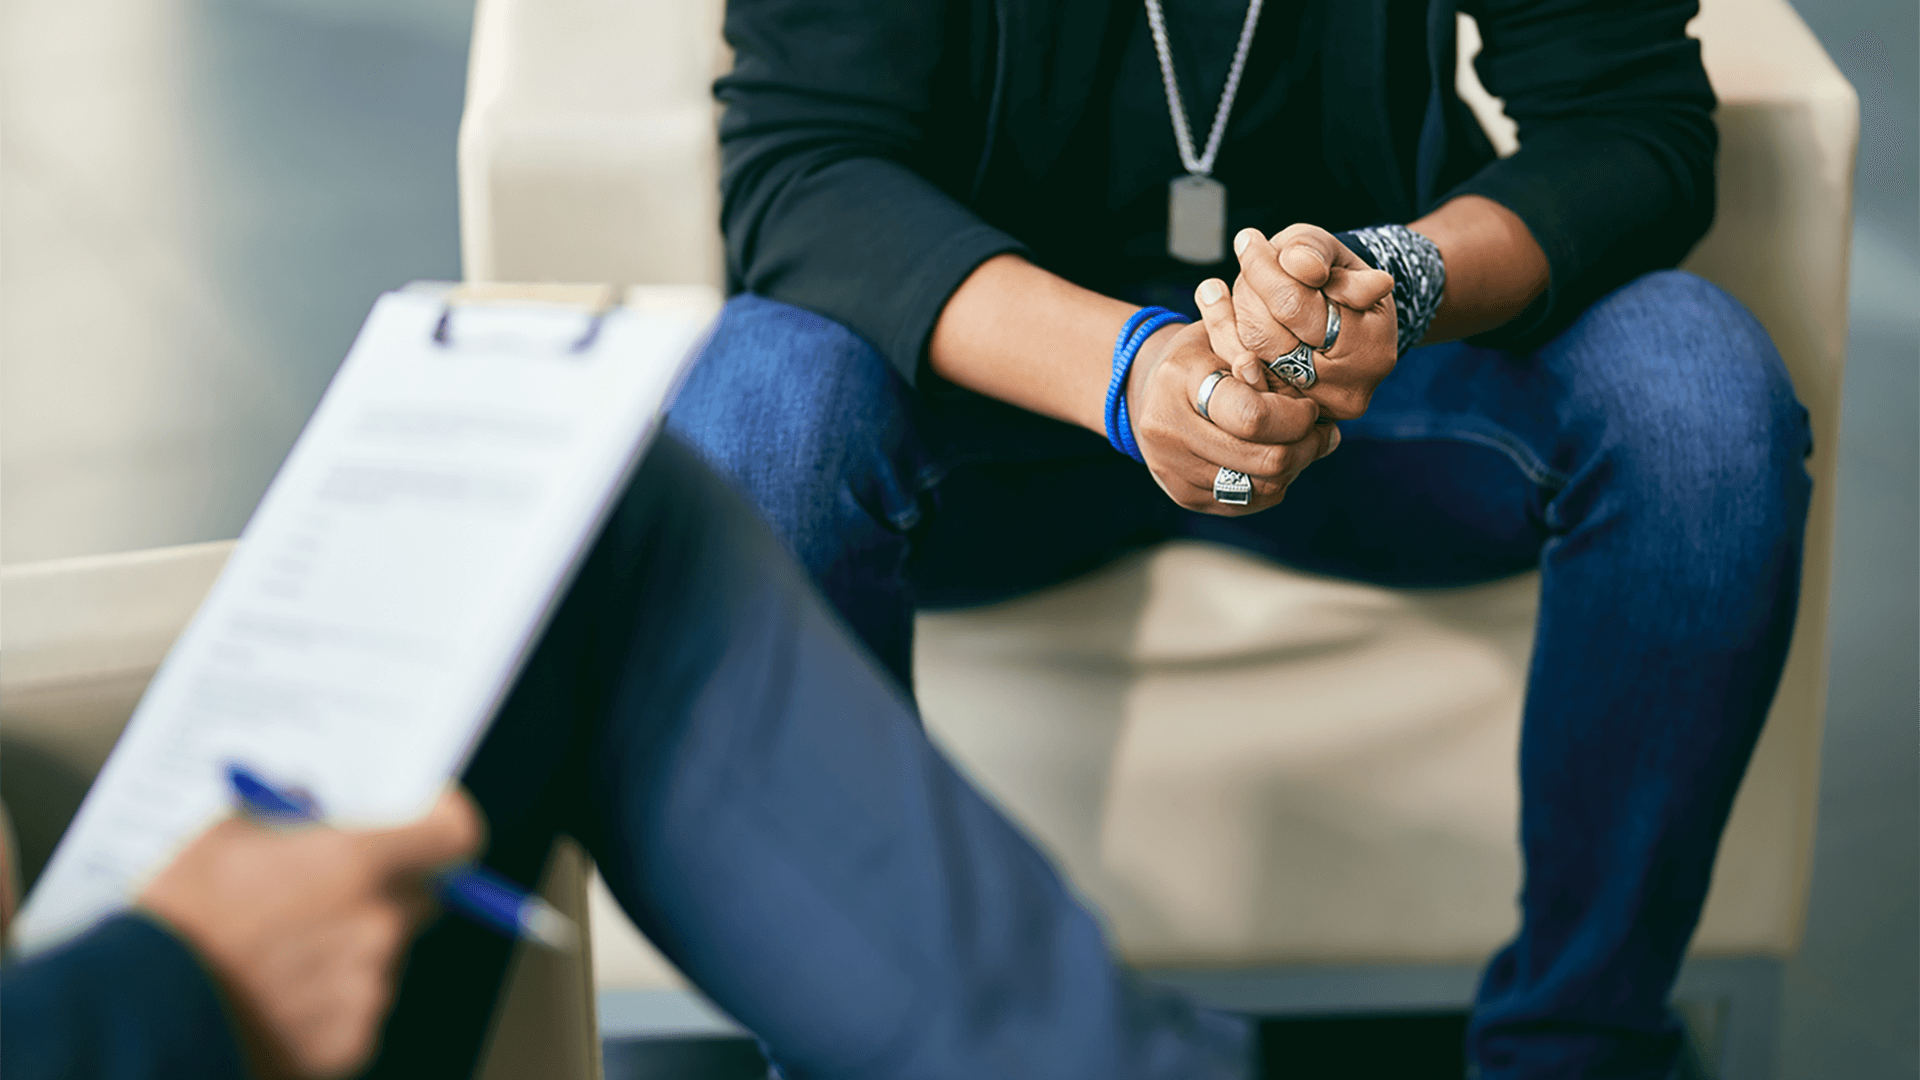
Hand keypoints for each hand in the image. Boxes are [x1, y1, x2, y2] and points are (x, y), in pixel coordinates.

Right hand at [140, 790, 482, 1078]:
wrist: (140, 1017)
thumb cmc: (177, 921)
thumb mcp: (225, 835)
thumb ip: (286, 812)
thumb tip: (313, 799)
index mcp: (359, 864)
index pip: (455, 834)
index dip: (442, 826)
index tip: (423, 822)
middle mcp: (379, 926)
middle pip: (420, 897)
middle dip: (385, 891)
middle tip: (327, 895)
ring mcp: (369, 989)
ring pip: (384, 956)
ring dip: (351, 950)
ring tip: (282, 957)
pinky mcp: (353, 1043)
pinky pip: (359, 1010)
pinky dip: (330, 1004)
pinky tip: (279, 999)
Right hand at [1124, 312, 1336, 515]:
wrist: (1149, 390)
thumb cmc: (1202, 358)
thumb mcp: (1228, 340)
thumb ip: (1264, 364)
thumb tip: (1306, 405)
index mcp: (1180, 380)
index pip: (1252, 416)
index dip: (1295, 418)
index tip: (1311, 408)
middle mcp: (1168, 430)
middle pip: (1262, 460)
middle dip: (1305, 447)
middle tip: (1321, 432)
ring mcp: (1171, 468)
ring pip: (1260, 487)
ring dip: (1294, 468)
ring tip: (1302, 445)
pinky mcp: (1182, 495)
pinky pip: (1246, 503)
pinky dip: (1272, 485)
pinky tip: (1274, 461)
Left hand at [1224, 225, 1397, 418]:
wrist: (1340, 321)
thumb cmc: (1336, 278)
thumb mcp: (1333, 252)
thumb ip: (1314, 251)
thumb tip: (1297, 263)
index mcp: (1371, 346)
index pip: (1295, 307)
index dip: (1265, 271)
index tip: (1247, 240)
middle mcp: (1348, 388)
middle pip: (1267, 338)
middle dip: (1250, 294)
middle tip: (1248, 262)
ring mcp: (1315, 409)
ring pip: (1247, 360)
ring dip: (1233, 317)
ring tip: (1236, 284)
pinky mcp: (1284, 416)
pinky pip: (1240, 378)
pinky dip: (1223, 339)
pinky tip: (1215, 306)